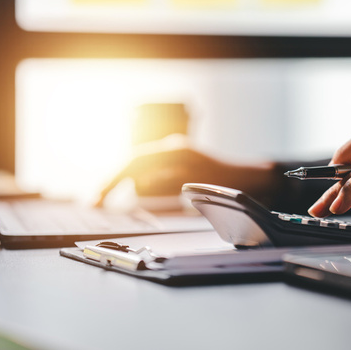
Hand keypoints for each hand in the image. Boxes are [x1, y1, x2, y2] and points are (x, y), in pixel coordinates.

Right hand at [96, 137, 277, 206]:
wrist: (255, 180)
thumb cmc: (232, 184)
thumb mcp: (198, 185)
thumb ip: (169, 183)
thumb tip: (140, 184)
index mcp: (175, 151)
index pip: (133, 162)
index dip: (113, 179)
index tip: (99, 197)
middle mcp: (173, 149)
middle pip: (132, 163)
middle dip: (112, 181)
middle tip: (95, 201)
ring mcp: (176, 155)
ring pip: (139, 167)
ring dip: (122, 181)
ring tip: (104, 198)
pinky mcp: (179, 165)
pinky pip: (150, 172)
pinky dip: (136, 183)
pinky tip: (127, 194)